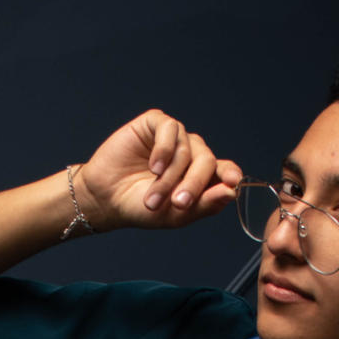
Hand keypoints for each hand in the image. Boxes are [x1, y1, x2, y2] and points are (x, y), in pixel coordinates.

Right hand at [74, 109, 243, 232]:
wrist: (106, 198)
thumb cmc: (140, 207)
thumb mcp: (175, 215)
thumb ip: (205, 204)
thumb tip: (232, 191)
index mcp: (200, 175)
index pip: (224, 170)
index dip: (230, 174)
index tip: (232, 182)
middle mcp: (191, 153)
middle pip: (207, 161)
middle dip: (194, 184)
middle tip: (178, 204)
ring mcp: (174, 137)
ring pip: (187, 149)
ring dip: (171, 176)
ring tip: (153, 197)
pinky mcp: (155, 123)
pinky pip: (170, 129)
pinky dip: (164, 150)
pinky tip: (153, 167)